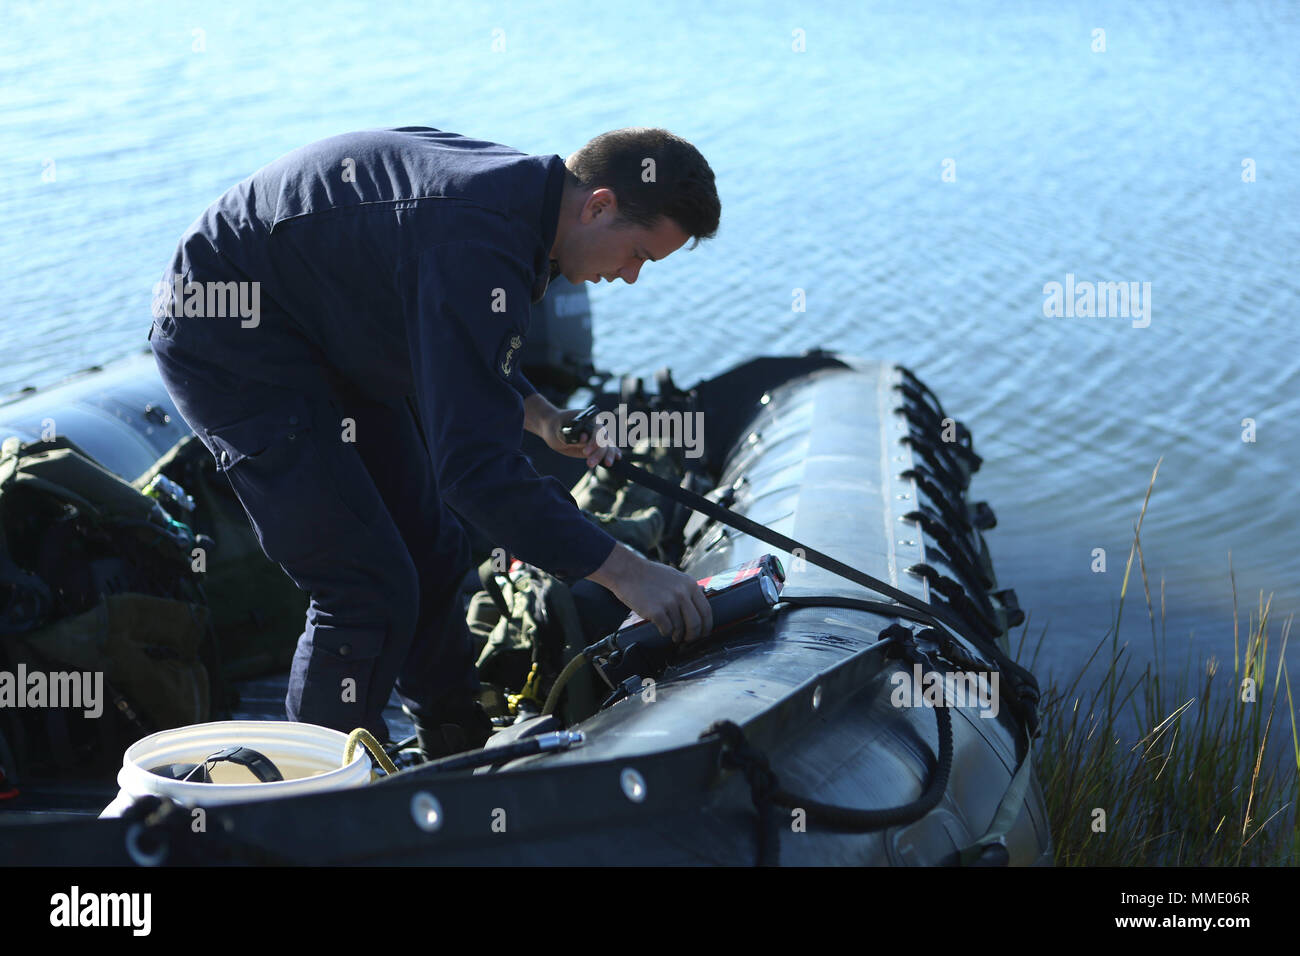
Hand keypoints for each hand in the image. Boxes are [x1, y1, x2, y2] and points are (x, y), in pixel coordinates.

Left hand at [546, 406, 620, 468]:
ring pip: (607, 446)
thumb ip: (571, 434)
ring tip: (603, 464)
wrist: (554, 429)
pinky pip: (607, 449)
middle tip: (590, 463)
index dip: (594, 441)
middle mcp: (596, 427)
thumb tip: (584, 438)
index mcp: (590, 418)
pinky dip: (613, 453)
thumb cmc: (556, 426)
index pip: (597, 429)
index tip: (586, 452)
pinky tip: (617, 458)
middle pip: (604, 440)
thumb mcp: (559, 430)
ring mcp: (597, 437)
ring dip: (606, 456)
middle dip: (599, 453)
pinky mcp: (596, 446)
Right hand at [587, 544, 713, 643]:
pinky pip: (667, 630)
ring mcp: (670, 602)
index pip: (706, 611)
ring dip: (677, 635)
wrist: (628, 571)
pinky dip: (665, 632)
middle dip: (693, 636)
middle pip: (696, 624)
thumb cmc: (650, 575)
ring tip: (672, 634)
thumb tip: (700, 603)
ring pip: (680, 629)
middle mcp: (682, 593)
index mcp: (690, 585)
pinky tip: (661, 628)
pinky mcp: (656, 611)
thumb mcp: (676, 577)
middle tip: (688, 639)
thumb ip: (688, 590)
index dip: (706, 626)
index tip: (703, 633)